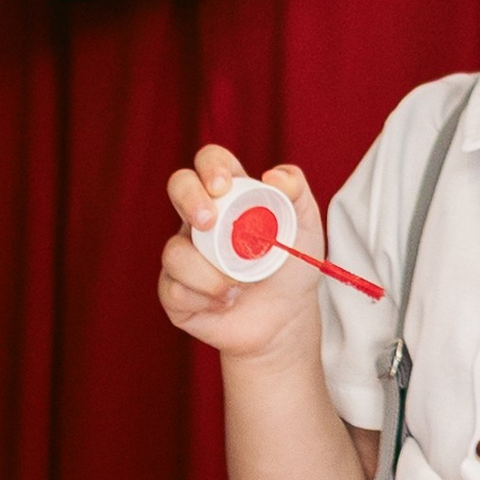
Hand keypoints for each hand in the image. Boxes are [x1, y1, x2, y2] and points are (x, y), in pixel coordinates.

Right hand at [158, 145, 326, 365]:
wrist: (288, 317)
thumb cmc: (292, 265)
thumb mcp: (305, 224)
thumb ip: (296, 189)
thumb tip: (272, 177)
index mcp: (230, 195)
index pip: (210, 161)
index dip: (210, 166)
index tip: (224, 186)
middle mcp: (201, 220)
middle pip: (178, 186)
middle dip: (189, 199)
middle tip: (209, 224)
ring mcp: (185, 254)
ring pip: (174, 251)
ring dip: (208, 273)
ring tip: (238, 285)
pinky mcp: (175, 292)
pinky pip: (174, 289)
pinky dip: (204, 297)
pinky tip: (226, 301)